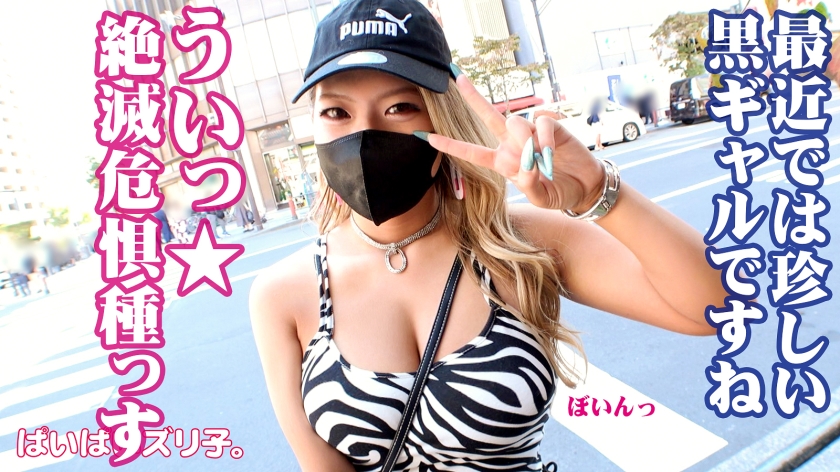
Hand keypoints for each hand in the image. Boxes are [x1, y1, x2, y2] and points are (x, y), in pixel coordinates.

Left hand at [423, 73, 604, 212]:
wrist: (585, 187)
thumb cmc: (559, 193)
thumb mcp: (540, 198)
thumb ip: (529, 184)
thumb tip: (526, 165)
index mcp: (502, 163)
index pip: (472, 152)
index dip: (450, 145)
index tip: (427, 136)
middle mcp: (512, 144)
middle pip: (488, 116)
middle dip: (472, 96)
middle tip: (457, 76)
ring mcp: (530, 133)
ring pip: (515, 122)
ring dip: (525, 142)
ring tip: (542, 160)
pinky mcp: (550, 126)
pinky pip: (540, 124)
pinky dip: (544, 139)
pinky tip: (552, 153)